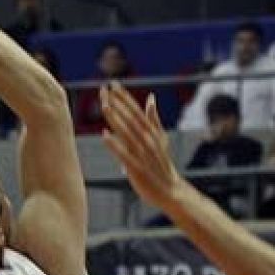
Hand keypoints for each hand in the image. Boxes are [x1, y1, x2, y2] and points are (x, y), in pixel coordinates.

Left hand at [100, 83, 185, 208]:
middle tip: (103, 89)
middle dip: (117, 103)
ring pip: (128, 134)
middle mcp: (148, 141)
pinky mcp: (138, 169)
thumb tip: (150, 98)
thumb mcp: (160, 139)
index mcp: (152, 133)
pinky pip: (125, 155)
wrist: (171, 191)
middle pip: (131, 119)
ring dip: (116, 119)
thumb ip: (153, 119)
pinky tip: (104, 135)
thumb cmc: (161, 165)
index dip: (125, 97)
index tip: (113, 84)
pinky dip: (116, 145)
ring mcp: (144, 155)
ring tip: (104, 106)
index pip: (136, 111)